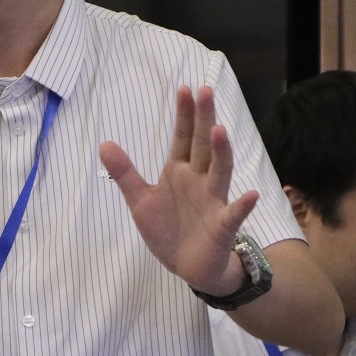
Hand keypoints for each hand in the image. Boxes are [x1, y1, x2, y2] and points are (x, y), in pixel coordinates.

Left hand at [99, 85, 258, 294]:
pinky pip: (234, 213)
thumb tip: (104, 143)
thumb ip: (124, 173)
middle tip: (205, 90)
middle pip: (203, 145)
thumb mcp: (140, 200)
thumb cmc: (168, 229)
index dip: (184, 114)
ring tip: (220, 131)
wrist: (188, 267)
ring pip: (220, 172)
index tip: (185, 88)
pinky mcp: (222, 226)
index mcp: (179, 171)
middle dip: (204, 119)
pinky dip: (242, 205)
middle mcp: (199, 180)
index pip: (183, 137)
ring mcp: (213, 201)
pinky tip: (250, 194)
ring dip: (221, 152)